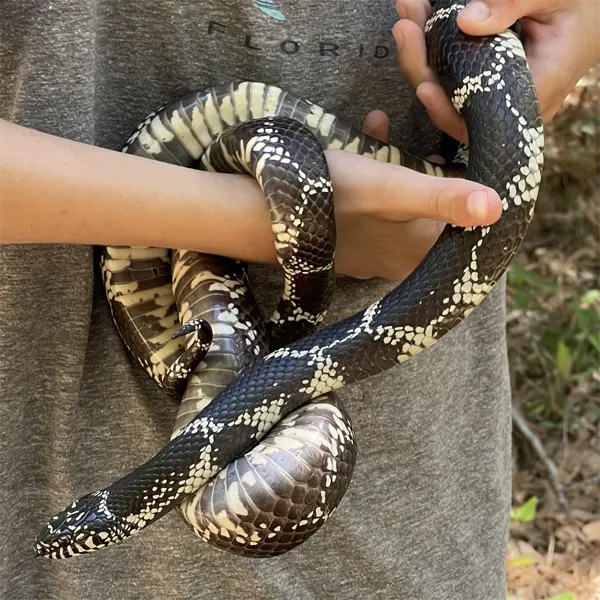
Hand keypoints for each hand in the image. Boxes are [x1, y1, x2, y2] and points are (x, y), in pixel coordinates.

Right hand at [325, 111, 501, 280]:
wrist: (269, 213)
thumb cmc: (336, 198)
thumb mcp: (395, 190)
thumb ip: (444, 199)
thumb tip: (501, 208)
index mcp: (420, 254)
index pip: (466, 234)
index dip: (474, 202)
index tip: (474, 171)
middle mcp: (401, 262)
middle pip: (438, 223)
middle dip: (442, 184)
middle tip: (442, 155)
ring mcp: (373, 256)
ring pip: (408, 215)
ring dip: (410, 178)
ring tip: (405, 145)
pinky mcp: (351, 245)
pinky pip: (378, 214)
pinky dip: (380, 183)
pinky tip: (370, 143)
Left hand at [393, 0, 599, 143]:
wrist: (590, 14)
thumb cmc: (580, 6)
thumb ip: (513, 5)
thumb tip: (467, 21)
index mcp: (533, 93)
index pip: (478, 120)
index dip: (446, 111)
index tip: (423, 87)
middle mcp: (509, 104)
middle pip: (452, 104)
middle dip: (422, 66)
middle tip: (405, 26)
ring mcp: (494, 96)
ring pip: (446, 88)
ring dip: (421, 51)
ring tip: (407, 14)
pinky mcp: (483, 83)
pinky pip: (451, 74)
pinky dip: (432, 46)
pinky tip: (418, 19)